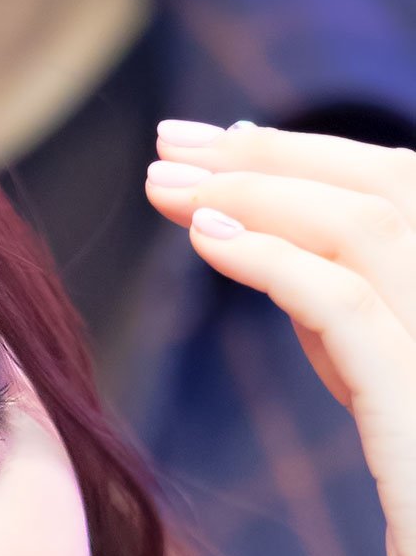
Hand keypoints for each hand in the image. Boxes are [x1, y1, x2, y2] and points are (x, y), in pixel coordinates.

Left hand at [145, 120, 415, 555]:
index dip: (309, 160)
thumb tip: (275, 259)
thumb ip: (358, 336)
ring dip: (255, 192)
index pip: (402, 194)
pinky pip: (349, 305)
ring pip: (366, 229)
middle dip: (271, 157)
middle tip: (169, 144)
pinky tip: (206, 238)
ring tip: (163, 183)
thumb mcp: (397, 411)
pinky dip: (273, 261)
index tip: (219, 145)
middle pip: (387, 190)